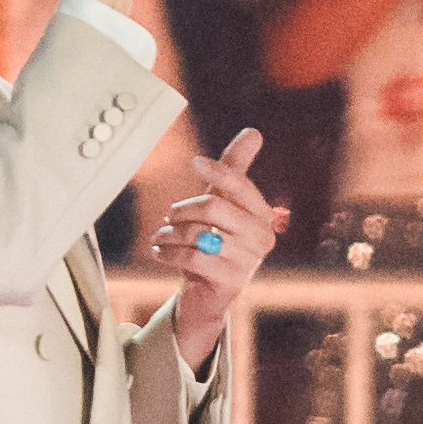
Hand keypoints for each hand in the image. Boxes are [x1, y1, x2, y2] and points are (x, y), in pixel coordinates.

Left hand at [150, 128, 286, 362]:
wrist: (209, 291)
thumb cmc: (216, 241)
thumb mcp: (223, 203)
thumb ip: (235, 169)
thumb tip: (254, 132)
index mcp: (263, 215)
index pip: (240, 185)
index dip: (218, 172)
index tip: (196, 162)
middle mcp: (262, 237)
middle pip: (214, 208)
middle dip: (183, 210)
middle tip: (168, 217)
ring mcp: (249, 262)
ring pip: (199, 235)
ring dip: (169, 235)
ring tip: (159, 238)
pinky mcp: (231, 281)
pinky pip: (193, 259)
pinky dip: (169, 253)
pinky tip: (160, 253)